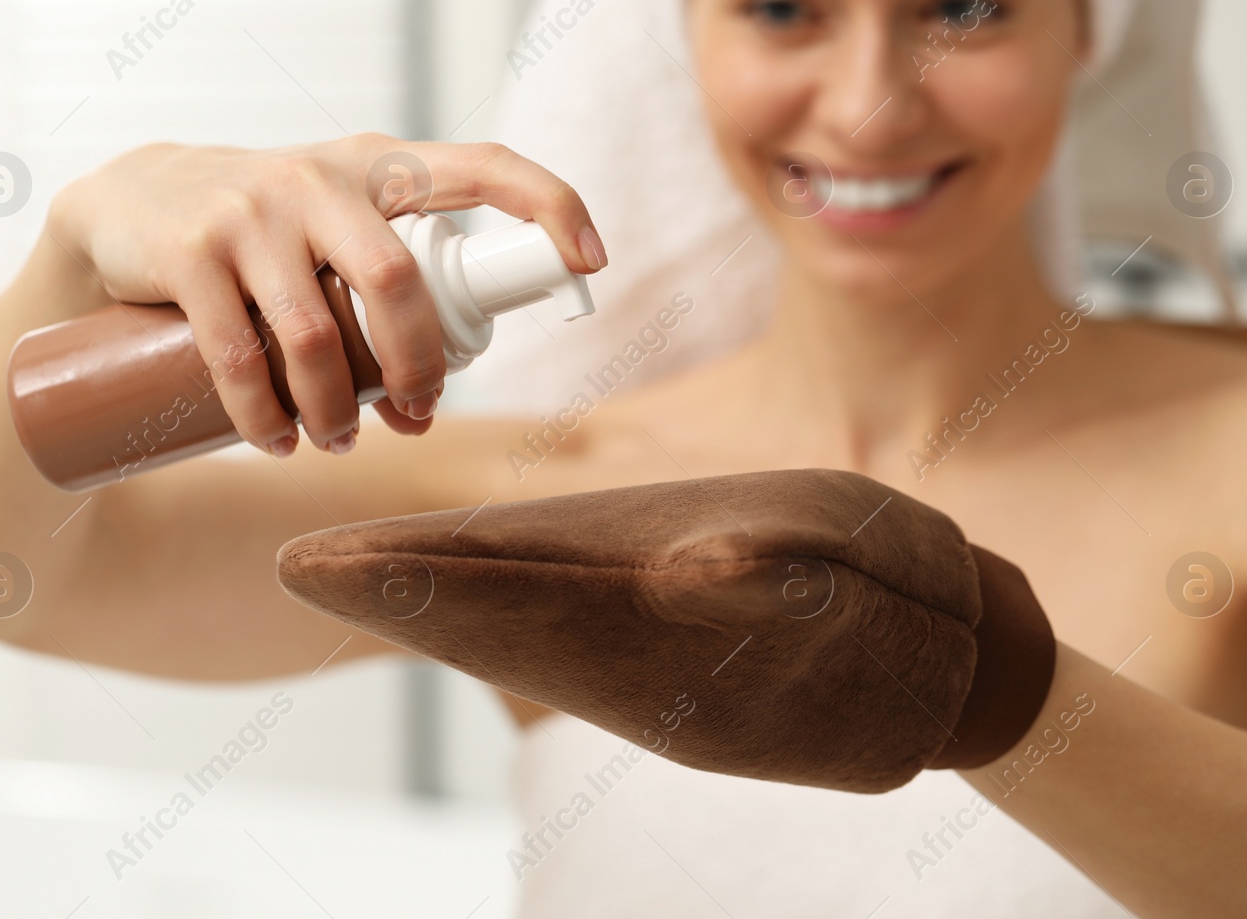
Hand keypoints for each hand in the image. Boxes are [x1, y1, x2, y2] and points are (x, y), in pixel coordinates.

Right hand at [45, 135, 605, 454]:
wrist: (125, 209)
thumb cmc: (261, 236)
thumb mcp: (331, 228)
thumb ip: (385, 283)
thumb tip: (430, 396)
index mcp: (377, 164)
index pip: (484, 165)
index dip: (550, 204)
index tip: (592, 262)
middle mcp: (320, 176)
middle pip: (400, 283)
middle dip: (420, 367)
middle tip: (416, 415)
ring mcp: (251, 209)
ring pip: (316, 335)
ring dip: (335, 411)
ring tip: (333, 443)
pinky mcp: (189, 249)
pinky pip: (239, 353)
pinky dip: (264, 415)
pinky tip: (276, 441)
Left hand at [277, 469, 1056, 792]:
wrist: (951, 675)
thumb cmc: (907, 601)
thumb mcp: (858, 569)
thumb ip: (769, 569)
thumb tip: (682, 566)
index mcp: (672, 631)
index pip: (515, 598)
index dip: (416, 575)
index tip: (316, 560)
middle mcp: (643, 669)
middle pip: (495, 623)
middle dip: (398, 591)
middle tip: (296, 563)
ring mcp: (655, 684)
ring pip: (520, 642)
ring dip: (439, 610)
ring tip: (355, 576)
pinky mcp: (675, 684)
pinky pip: (564, 652)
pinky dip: (499, 624)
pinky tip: (467, 602)